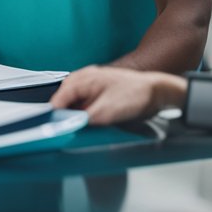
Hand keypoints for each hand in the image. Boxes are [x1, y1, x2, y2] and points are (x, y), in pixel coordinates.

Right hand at [50, 66, 187, 125]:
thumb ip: (85, 118)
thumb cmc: (134, 95)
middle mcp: (84, 80)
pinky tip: (90, 123)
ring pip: (74, 104)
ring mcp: (92, 86)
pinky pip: (85, 105)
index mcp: (83, 79)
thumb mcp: (107, 111)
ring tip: (79, 128)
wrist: (156, 92)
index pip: (58, 99)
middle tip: (68, 132)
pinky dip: (85, 115)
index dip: (55, 116)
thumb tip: (68, 126)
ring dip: (76, 116)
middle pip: (64, 101)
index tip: (55, 131)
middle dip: (65, 116)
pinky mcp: (99, 94)